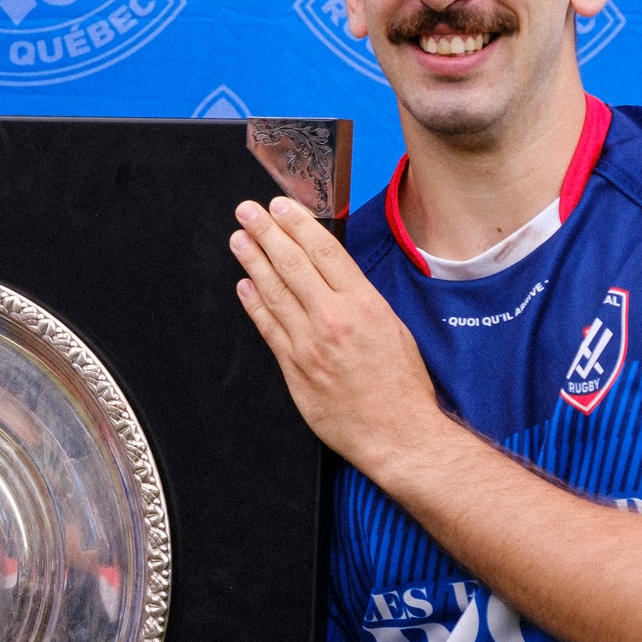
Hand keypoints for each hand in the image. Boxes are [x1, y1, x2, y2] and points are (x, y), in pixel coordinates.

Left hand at [229, 195, 449, 481]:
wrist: (398, 434)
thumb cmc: (402, 386)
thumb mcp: (394, 328)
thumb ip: (361, 300)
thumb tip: (335, 275)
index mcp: (364, 305)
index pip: (324, 252)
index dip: (297, 225)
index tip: (280, 207)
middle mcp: (333, 319)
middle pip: (292, 265)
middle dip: (266, 233)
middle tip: (247, 212)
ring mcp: (309, 344)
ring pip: (274, 292)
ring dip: (253, 262)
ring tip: (239, 240)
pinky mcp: (294, 368)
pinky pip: (268, 328)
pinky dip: (254, 304)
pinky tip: (245, 285)